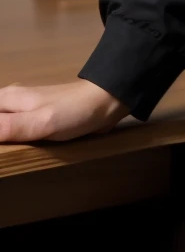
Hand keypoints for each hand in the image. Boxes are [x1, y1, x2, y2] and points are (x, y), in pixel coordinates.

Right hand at [0, 79, 129, 143]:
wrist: (106, 102)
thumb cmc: (73, 112)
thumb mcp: (40, 122)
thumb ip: (8, 127)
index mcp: (7, 98)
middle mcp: (11, 100)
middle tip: (2, 152)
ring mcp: (23, 108)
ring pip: (0, 120)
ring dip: (1, 135)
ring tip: (4, 151)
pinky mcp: (35, 117)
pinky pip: (10, 127)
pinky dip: (6, 137)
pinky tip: (8, 149)